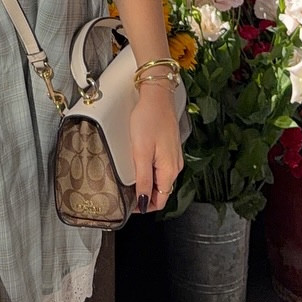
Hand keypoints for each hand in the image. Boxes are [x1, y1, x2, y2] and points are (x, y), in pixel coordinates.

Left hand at [130, 80, 183, 212]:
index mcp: (169, 169)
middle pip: (161, 191)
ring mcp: (173, 156)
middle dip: (145, 196)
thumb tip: (144, 202)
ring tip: (130, 180)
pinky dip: (150, 171)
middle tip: (126, 194)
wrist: (157, 95)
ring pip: (161, 179)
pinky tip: (139, 165)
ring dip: (147, 184)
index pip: (160, 200)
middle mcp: (175, 165)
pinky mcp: (169, 147)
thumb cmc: (149, 119)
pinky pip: (161, 167)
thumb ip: (143, 179)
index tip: (130, 206)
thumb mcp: (141, 151)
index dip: (145, 207)